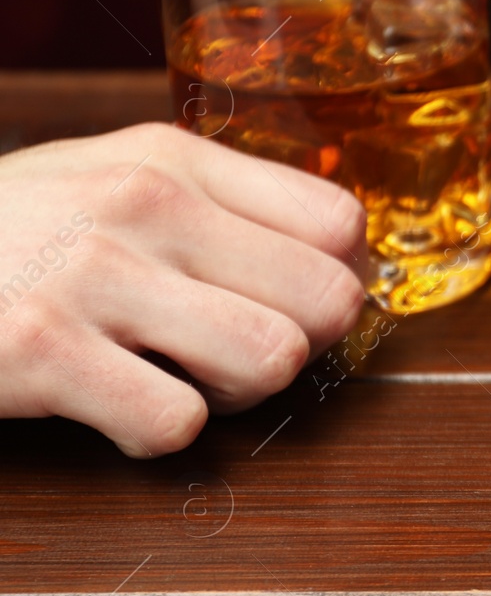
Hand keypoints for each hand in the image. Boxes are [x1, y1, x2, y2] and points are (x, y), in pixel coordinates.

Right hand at [0, 123, 366, 455]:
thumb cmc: (17, 233)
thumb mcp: (117, 180)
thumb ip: (228, 208)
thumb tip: (352, 261)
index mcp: (175, 159)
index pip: (341, 225)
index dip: (335, 282)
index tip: (289, 305)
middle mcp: (146, 203)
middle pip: (328, 302)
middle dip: (298, 347)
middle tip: (232, 352)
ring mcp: (93, 275)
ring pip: (273, 360)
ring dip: (235, 395)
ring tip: (176, 378)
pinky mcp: (43, 353)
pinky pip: (177, 425)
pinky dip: (156, 436)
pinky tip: (115, 408)